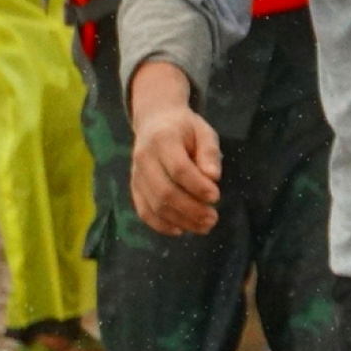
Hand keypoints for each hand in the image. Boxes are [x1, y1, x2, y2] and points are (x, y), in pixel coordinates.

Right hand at [129, 60, 221, 235]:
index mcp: (163, 139)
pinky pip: (144, 212)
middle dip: (191, 209)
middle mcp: (144, 158)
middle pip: (165, 191)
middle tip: (213, 218)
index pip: (179, 169)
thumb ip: (209, 152)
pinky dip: (161, 225)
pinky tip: (181, 230)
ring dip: (180, 221)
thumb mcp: (204, 131)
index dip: (197, 186)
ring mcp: (136, 175)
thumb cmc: (185, 128)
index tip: (216, 197)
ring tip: (204, 226)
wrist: (155, 121)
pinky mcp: (134, 188)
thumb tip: (214, 177)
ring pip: (154, 206)